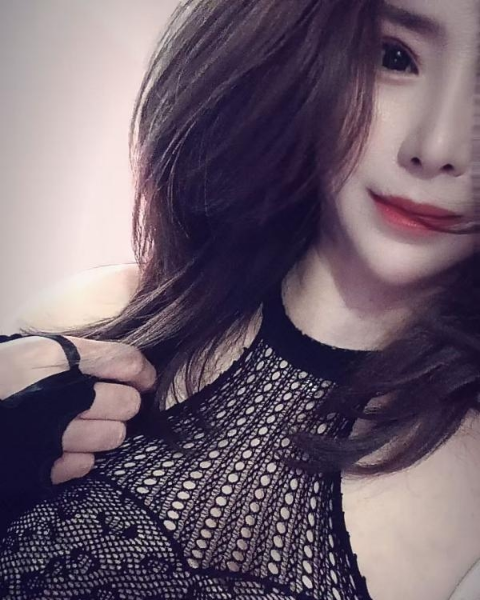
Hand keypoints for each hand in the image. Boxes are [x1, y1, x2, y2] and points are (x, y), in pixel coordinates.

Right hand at [0, 335, 156, 483]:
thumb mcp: (30, 349)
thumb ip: (77, 354)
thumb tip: (126, 364)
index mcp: (53, 356)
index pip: (125, 361)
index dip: (141, 370)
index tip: (142, 377)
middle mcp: (58, 396)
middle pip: (126, 403)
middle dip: (123, 401)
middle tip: (109, 401)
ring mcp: (49, 435)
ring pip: (113, 436)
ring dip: (106, 429)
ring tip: (87, 424)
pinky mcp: (39, 468)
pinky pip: (85, 464)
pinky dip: (81, 456)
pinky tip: (65, 446)